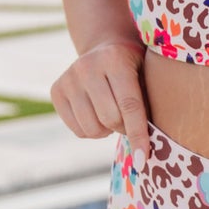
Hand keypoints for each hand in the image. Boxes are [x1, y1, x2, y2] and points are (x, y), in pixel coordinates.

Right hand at [50, 36, 150, 165]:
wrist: (105, 47)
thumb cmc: (136, 69)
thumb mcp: (149, 75)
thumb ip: (152, 103)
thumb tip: (149, 151)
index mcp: (115, 59)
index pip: (129, 105)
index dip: (138, 135)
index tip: (142, 160)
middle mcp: (87, 66)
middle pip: (110, 119)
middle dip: (124, 128)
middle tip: (130, 122)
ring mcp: (68, 78)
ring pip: (92, 129)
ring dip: (107, 131)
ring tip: (113, 116)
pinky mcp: (56, 91)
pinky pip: (78, 130)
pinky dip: (92, 131)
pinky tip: (98, 114)